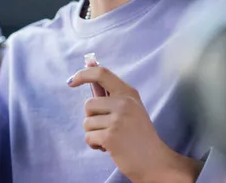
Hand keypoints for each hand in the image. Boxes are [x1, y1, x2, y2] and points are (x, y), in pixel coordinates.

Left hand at [68, 67, 201, 182]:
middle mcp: (124, 103)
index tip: (71, 82)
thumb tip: (89, 64)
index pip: (101, 73)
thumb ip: (109, 92)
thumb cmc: (138, 134)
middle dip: (92, 118)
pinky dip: (94, 144)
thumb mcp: (129, 108)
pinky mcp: (111, 136)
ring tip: (110, 139)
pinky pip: (88, 137)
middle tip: (107, 128)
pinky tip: (108, 147)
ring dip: (94, 133)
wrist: (154, 160)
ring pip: (87, 122)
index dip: (83, 74)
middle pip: (88, 104)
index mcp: (128, 93)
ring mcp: (118, 119)